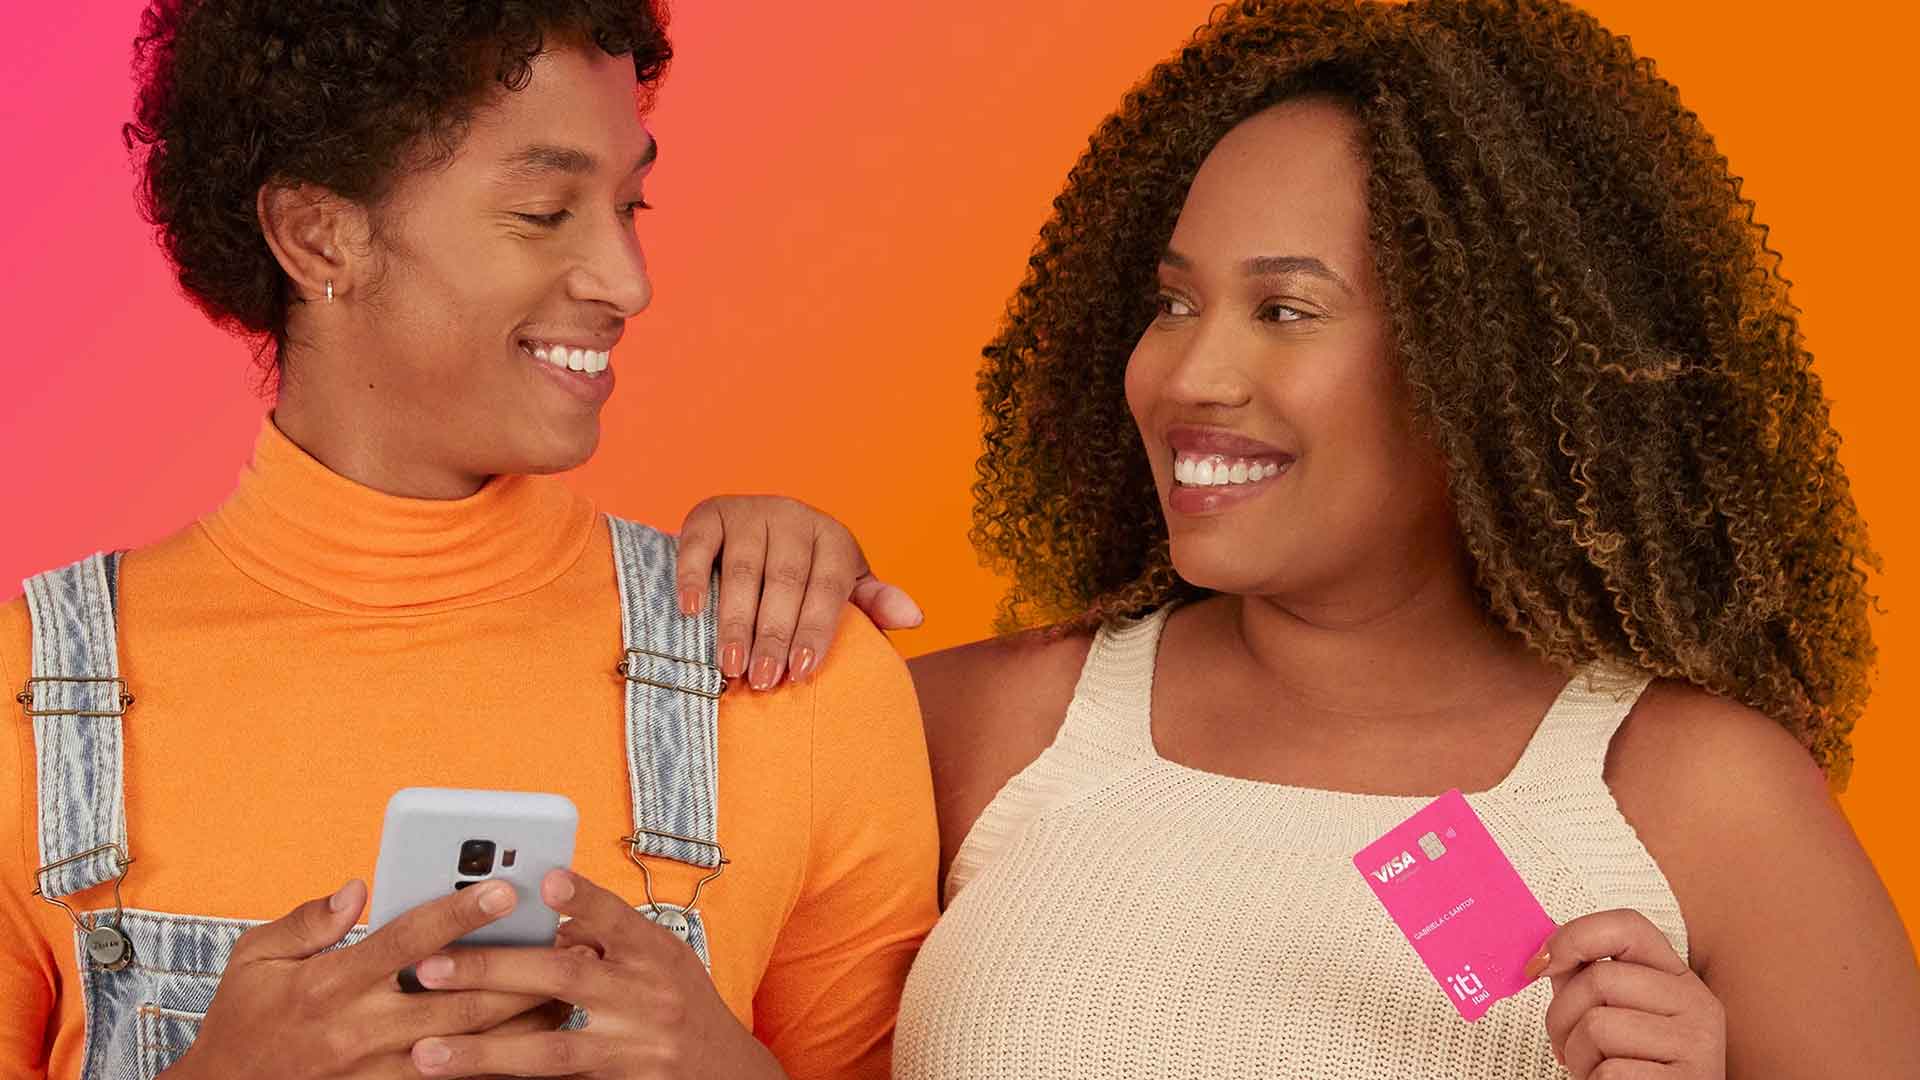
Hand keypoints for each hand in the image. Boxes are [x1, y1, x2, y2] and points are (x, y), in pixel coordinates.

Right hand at [165, 879, 552, 1079]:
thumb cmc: (243, 1020)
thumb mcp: (255, 959)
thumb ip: (308, 921)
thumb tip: (357, 888)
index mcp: (331, 984)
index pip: (406, 939)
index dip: (458, 913)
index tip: (504, 890)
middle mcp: (360, 1029)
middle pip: (456, 997)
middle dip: (515, 970)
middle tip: (561, 943)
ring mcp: (377, 1071)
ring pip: (467, 1045)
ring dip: (518, 1020)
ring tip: (562, 992)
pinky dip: (492, 1065)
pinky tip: (528, 1046)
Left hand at [405, 869, 784, 1079]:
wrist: (726, 1073)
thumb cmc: (682, 1003)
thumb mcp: (661, 960)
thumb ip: (609, 937)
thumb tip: (545, 914)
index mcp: (656, 955)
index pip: (618, 918)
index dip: (585, 899)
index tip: (548, 880)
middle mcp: (647, 999)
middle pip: (565, 980)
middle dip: (493, 971)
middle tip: (429, 968)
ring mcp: (635, 1051)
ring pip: (550, 1051)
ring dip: (483, 1053)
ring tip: (426, 1053)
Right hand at [676, 495, 921, 689]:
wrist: (754, 535)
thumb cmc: (807, 575)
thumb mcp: (845, 586)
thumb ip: (875, 604)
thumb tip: (914, 618)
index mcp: (833, 537)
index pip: (829, 585)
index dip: (816, 628)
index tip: (804, 669)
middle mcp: (794, 516)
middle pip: (786, 580)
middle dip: (774, 634)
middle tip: (764, 680)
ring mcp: (750, 511)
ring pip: (743, 570)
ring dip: (735, 620)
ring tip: (731, 665)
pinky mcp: (710, 513)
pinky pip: (699, 545)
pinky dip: (692, 577)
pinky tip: (690, 612)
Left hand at [1531, 909, 1725, 1078]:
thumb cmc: (1636, 1067)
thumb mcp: (1618, 1014)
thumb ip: (1586, 980)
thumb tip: (1544, 958)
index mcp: (1678, 977)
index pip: (1627, 925)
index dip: (1574, 936)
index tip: (1540, 965)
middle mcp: (1697, 1002)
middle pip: (1598, 978)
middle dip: (1561, 1016)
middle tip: (1564, 1044)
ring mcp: (1697, 1043)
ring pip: (1597, 1026)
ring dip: (1577, 1056)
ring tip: (1594, 1069)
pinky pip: (1609, 1071)